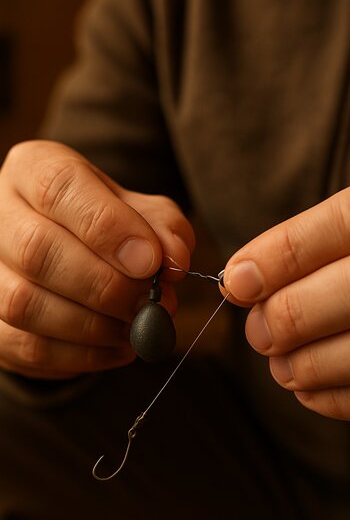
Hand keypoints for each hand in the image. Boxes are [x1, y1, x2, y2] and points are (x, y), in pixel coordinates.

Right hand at [0, 141, 194, 378]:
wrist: (71, 250)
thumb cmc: (108, 224)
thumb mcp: (141, 211)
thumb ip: (163, 228)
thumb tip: (173, 261)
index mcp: (33, 169)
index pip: (59, 187)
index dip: (108, 227)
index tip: (152, 262)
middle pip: (37, 250)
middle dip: (105, 285)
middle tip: (152, 303)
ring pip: (25, 304)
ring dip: (94, 325)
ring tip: (139, 326)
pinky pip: (28, 346)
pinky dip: (83, 355)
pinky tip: (120, 346)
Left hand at [222, 188, 349, 419]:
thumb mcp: (345, 230)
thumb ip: (298, 248)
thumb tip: (238, 280)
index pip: (324, 233)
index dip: (272, 261)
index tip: (236, 283)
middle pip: (333, 297)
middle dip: (281, 319)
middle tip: (258, 333)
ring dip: (301, 366)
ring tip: (281, 366)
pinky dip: (328, 395)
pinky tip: (308, 385)